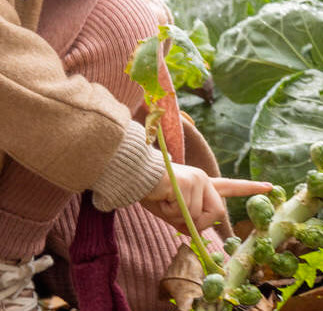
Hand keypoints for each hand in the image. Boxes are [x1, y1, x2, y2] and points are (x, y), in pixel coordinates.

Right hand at [140, 162, 272, 231]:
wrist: (134, 174)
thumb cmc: (150, 190)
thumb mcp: (172, 210)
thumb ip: (187, 219)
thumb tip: (194, 232)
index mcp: (201, 183)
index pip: (229, 186)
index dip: (249, 188)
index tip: (270, 187)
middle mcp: (203, 179)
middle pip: (217, 212)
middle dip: (199, 222)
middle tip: (178, 215)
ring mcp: (198, 180)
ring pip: (199, 215)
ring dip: (180, 217)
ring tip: (165, 202)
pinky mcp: (190, 182)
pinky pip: (187, 211)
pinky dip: (172, 212)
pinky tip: (162, 197)